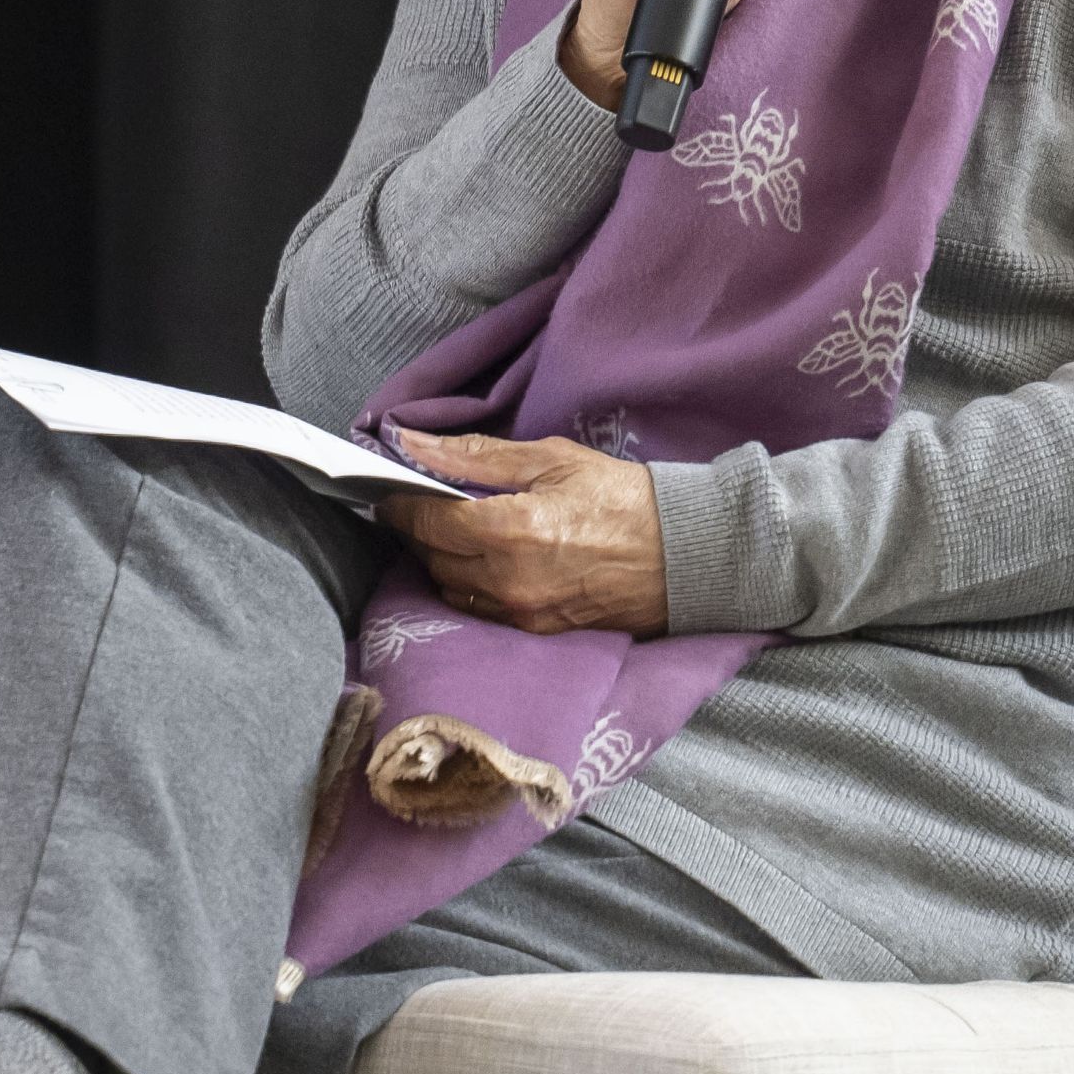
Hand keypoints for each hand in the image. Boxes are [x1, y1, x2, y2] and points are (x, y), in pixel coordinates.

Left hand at [381, 432, 667, 635]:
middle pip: (431, 556)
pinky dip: (466, 583)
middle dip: (415, 529)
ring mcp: (521, 610)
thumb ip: (475, 456)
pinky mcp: (536, 628)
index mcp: (509, 530)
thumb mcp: (551, 459)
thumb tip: (412, 444)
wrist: (687, 554)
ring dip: (439, 558)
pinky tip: (477, 559)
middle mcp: (507, 578)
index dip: (399, 503)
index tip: (387, 490)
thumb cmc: (623, 497)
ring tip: (448, 530)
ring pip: (449, 586)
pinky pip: (478, 608)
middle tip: (416, 504)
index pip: (425, 520)